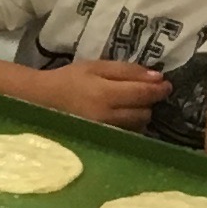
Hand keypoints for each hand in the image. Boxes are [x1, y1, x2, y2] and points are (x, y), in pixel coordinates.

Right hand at [18, 58, 170, 127]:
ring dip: (140, 115)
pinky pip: (127, 135)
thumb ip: (127, 70)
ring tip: (129, 105)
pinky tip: (120, 117)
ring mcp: (105, 132)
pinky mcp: (102, 141)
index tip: (166, 84)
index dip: (159, 89)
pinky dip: (129, 125)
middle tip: (142, 92)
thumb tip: (157, 77)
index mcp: (106, 95)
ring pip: (137, 126)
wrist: (40, 101)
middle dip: (148, 102)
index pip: (144, 94)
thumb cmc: (69, 79)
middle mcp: (108, 118)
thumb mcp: (96, 66)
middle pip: (144, 113)